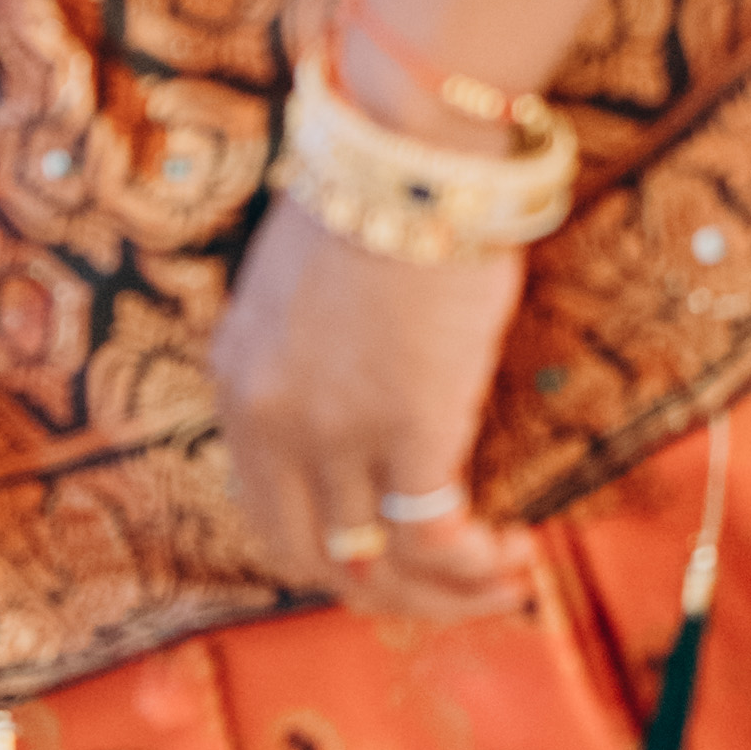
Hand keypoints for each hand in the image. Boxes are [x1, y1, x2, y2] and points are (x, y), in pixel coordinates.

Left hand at [204, 199, 540, 628]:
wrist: (406, 154)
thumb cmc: (376, 202)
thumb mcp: (301, 296)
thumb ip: (308, 364)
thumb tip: (359, 407)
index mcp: (236, 384)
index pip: (265, 514)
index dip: (331, 558)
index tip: (392, 559)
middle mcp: (268, 419)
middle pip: (310, 560)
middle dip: (384, 595)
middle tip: (451, 590)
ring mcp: (331, 429)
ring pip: (373, 564)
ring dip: (443, 594)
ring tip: (503, 580)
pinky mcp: (407, 426)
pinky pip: (431, 538)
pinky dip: (472, 565)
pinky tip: (514, 554)